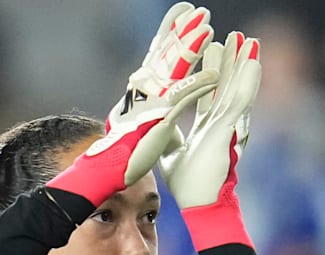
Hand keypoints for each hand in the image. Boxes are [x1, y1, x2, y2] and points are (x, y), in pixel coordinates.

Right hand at [46, 2, 218, 207]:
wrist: (110, 169)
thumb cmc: (126, 148)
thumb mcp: (142, 121)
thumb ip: (151, 106)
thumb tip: (152, 100)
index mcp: (143, 89)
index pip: (158, 53)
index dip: (170, 32)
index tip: (183, 12)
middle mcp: (144, 89)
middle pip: (165, 52)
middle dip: (182, 30)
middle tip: (199, 10)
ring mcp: (152, 101)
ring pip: (174, 68)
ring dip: (191, 47)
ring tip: (207, 27)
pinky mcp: (160, 117)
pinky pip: (183, 97)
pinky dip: (199, 84)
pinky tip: (214, 74)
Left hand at [160, 32, 261, 254]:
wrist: (200, 204)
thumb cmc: (190, 185)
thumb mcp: (171, 153)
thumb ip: (169, 137)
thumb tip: (160, 126)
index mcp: (207, 126)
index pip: (210, 92)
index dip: (213, 71)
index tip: (215, 48)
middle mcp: (220, 123)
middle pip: (227, 84)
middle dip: (231, 60)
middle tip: (237, 36)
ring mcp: (227, 125)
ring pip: (237, 88)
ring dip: (243, 63)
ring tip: (249, 40)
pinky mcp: (228, 129)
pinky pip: (239, 101)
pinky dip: (248, 81)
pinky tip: (254, 62)